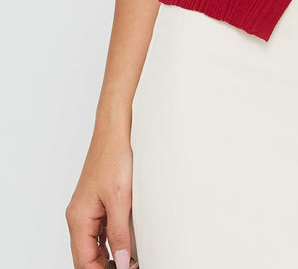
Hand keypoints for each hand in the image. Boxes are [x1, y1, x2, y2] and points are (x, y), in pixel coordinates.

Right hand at [65, 128, 138, 268]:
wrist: (114, 131)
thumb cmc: (114, 157)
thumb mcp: (121, 199)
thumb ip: (120, 233)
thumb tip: (122, 262)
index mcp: (79, 218)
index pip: (83, 260)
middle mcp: (78, 216)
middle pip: (86, 255)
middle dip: (104, 265)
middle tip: (129, 266)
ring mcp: (86, 209)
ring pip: (92, 244)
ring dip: (107, 256)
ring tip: (129, 260)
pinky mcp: (96, 202)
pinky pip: (99, 230)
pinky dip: (109, 241)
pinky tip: (124, 244)